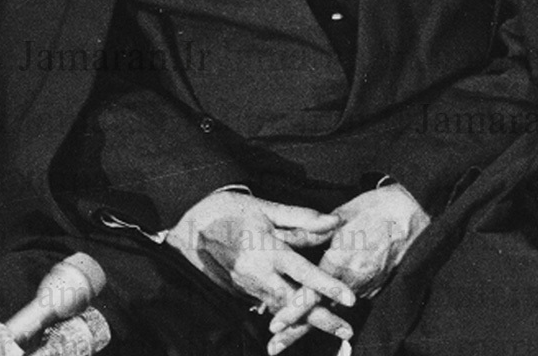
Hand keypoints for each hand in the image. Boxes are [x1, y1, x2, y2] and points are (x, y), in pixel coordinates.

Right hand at [166, 190, 356, 343]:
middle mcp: (258, 273)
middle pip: (295, 302)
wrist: (188, 229)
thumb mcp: (264, 208)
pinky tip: (302, 321)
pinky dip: (287, 315)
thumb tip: (334, 221)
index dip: (327, 285)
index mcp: (266, 250)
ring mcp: (248, 286)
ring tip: (333, 327)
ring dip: (307, 320)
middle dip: (321, 318)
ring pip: (282, 309)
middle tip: (347, 329)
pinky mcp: (242, 293)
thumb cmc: (227, 212)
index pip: (303, 272)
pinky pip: (269, 306)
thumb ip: (301, 218)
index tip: (350, 297)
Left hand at [266, 184, 429, 353]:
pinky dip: (333, 308)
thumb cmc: (373, 209)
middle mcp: (354, 279)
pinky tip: (320, 316)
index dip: (292, 311)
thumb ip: (311, 231)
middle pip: (321, 311)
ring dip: (314, 322)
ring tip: (287, 337)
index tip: (274, 325)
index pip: (311, 294)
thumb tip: (286, 238)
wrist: (412, 213)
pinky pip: (348, 300)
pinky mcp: (375, 287)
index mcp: (340, 260)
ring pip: (334, 309)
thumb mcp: (339, 216)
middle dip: (297, 330)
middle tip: (274, 346)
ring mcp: (367, 286)